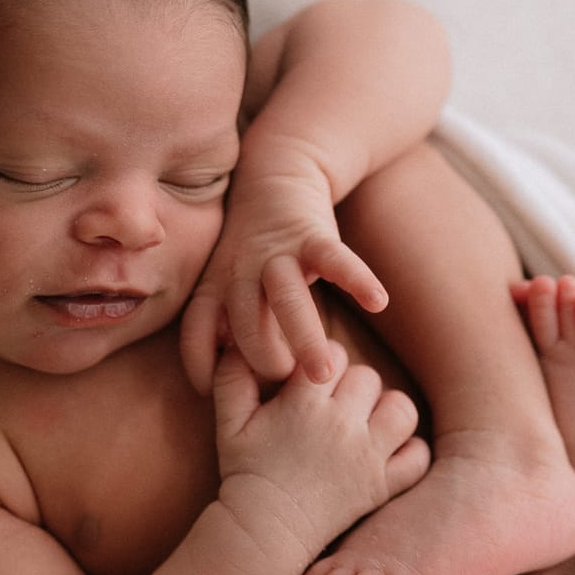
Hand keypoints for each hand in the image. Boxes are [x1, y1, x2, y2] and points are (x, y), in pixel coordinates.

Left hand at [180, 160, 387, 394]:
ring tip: (325, 374)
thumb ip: (227, 329)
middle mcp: (241, 272)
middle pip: (244, 322)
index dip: (201, 366)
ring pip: (286, 297)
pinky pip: (335, 258)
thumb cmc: (252, 249)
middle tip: (292, 393)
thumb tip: (237, 388)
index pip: (195, 332)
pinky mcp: (313, 235)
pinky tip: (379, 302)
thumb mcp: (226, 285)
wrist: (275, 176)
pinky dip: (357, 279)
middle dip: (265, 361)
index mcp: (215, 288)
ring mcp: (277, 253)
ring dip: (304, 336)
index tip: (215, 398)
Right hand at [210, 342, 429, 560]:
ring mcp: (368, 457)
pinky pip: (418, 455)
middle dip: (352, 384)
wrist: (265, 531)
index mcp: (304, 404)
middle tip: (336, 403)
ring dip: (387, 410)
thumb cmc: (245, 474)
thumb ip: (232, 377)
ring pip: (401, 408)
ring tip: (368, 421)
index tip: (312, 380)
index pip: (331, 354)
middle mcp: (342, 425)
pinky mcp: (383, 486)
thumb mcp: (228, 424)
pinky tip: (389, 451)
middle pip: (368, 376)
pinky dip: (409, 451)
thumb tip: (236, 341)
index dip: (322, 362)